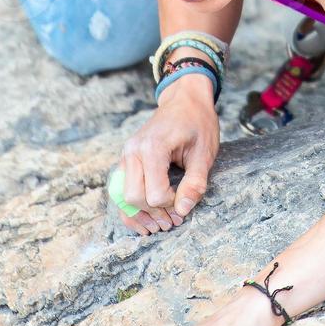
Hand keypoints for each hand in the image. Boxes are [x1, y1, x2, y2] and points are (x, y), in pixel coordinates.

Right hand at [117, 73, 218, 235]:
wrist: (185, 100)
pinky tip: (144, 222)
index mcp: (152, 148)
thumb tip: (182, 211)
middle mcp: (133, 151)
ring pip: (121, 197)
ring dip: (139, 215)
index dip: (171, 206)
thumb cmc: (198, 123)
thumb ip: (195, 183)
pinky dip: (129, 209)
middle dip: (154, 214)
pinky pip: (120, 190)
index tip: (185, 202)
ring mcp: (126, 155)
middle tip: (174, 221)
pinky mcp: (126, 159)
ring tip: (160, 226)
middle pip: (133, 198)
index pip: (154, 193)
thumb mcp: (205, 153)